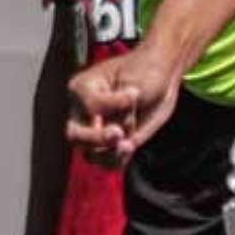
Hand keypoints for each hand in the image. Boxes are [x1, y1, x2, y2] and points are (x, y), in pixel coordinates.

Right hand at [68, 47, 180, 166]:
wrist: (160, 78)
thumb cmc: (144, 71)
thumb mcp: (134, 80)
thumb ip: (121, 106)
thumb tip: (117, 131)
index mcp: (83, 88)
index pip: (91, 105)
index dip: (114, 104)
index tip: (134, 93)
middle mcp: (82, 111)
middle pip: (75, 135)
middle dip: (97, 138)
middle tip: (119, 133)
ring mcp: (94, 130)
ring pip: (89, 154)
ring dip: (110, 153)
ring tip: (128, 143)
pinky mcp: (109, 144)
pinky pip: (106, 162)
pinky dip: (118, 160)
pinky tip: (130, 147)